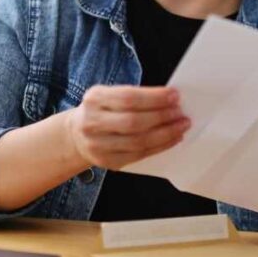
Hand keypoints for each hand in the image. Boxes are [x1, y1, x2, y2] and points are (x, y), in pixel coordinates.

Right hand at [67, 85, 189, 170]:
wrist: (76, 135)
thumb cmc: (102, 111)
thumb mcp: (108, 95)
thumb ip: (133, 96)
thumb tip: (170, 99)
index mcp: (95, 99)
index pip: (129, 98)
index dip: (154, 97)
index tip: (174, 96)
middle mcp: (93, 122)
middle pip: (134, 122)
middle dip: (162, 117)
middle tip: (180, 113)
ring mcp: (98, 145)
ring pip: (139, 142)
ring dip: (166, 134)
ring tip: (181, 126)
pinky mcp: (108, 161)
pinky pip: (139, 155)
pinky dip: (160, 147)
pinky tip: (172, 139)